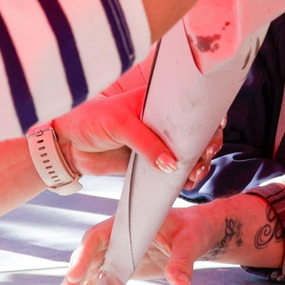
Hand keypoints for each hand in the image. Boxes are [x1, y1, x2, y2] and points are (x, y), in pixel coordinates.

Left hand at [52, 87, 220, 190]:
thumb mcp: (120, 124)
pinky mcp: (150, 162)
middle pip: (195, 131)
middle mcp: (160, 120)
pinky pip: (173, 171)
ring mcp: (157, 142)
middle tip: (206, 154)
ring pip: (188, 152)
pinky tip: (187, 183)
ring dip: (198, 163)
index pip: (188, 105)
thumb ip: (146, 142)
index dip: (206, 114)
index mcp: (156, 101)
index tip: (216, 127)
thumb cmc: (90, 120)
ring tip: (195, 173)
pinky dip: (183, 178)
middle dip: (207, 143)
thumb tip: (173, 165)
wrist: (68, 145)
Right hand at [55, 206, 214, 284]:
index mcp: (128, 223)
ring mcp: (118, 252)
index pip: (98, 236)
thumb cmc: (193, 230)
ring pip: (89, 269)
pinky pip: (99, 279)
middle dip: (74, 277)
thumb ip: (182, 262)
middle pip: (88, 255)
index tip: (73, 274)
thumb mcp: (191, 242)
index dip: (84, 254)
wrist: (197, 232)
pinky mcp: (122, 266)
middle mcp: (118, 236)